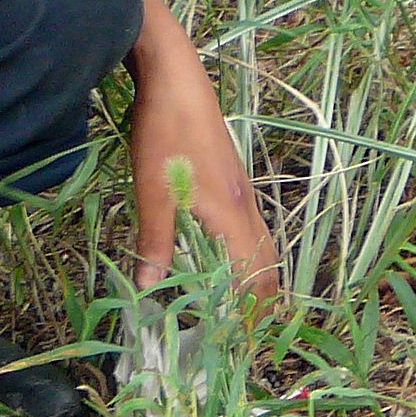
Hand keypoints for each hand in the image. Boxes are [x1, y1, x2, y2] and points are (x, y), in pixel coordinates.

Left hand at [128, 0, 279, 300]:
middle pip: (266, 262)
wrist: (175, 76)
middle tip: (237, 329)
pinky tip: (216, 255)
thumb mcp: (152, 190)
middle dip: (258, 299)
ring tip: (230, 302)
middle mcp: (246, 204)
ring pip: (258, 243)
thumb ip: (154, 241)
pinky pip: (247, 226)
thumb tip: (148, 289)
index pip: (257, 276)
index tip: (241, 340)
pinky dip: (242, 251)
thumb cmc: (164, 132)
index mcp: (232, 213)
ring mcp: (241, 189)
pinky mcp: (230, 177)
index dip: (253, 310)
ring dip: (251, 275)